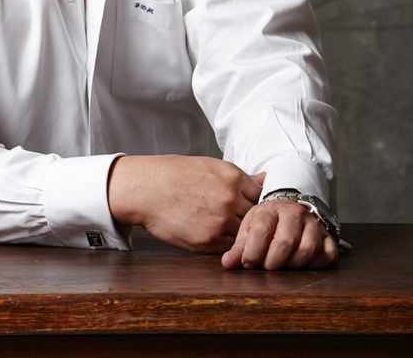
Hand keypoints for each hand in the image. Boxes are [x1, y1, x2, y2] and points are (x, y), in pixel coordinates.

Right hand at [108, 155, 263, 253]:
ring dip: (238, 233)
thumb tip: (266, 179)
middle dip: (249, 218)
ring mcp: (220, 222)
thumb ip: (240, 176)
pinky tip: (212, 232)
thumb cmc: (175, 174)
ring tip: (222, 225)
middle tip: (237, 217)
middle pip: (256, 216)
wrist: (146, 189)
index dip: (255, 200)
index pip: (261, 194)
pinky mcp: (207, 242)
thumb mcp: (209, 165)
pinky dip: (225, 243)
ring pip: (243, 233)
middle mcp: (230, 199)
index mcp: (232, 177)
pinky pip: (228, 246)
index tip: (248, 203)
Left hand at [221, 198, 338, 269]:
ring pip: (307, 250)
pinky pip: (327, 255)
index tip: (248, 263)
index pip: (262, 230)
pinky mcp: (328, 236)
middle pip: (286, 242)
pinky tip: (302, 265)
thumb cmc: (266, 224)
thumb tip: (227, 264)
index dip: (253, 251)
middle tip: (266, 267)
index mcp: (270, 209)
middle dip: (272, 261)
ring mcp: (313, 224)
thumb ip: (239, 248)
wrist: (288, 210)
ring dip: (292, 265)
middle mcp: (294, 213)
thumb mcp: (250, 230)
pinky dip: (314, 265)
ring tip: (282, 265)